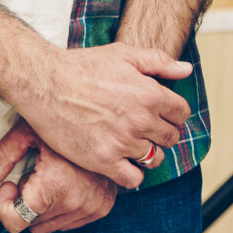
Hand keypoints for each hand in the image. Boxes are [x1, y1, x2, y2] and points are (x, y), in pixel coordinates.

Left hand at [0, 122, 117, 232]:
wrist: (105, 119)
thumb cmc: (60, 121)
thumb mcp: (26, 131)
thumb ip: (2, 157)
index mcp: (55, 185)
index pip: (16, 222)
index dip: (4, 206)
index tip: (9, 185)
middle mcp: (76, 201)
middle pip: (31, 224)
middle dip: (26, 202)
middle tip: (33, 175)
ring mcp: (93, 206)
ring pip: (49, 226)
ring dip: (43, 206)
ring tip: (51, 176)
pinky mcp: (103, 208)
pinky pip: (69, 223)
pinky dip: (61, 207)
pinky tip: (66, 181)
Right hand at [6, 44, 191, 187]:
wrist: (46, 84)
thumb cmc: (83, 66)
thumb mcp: (125, 54)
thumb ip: (159, 62)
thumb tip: (186, 70)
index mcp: (150, 94)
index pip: (181, 113)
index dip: (174, 112)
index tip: (162, 113)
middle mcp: (141, 121)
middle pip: (171, 137)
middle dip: (163, 132)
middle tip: (148, 129)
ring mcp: (123, 143)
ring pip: (155, 159)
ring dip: (149, 153)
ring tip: (135, 145)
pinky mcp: (103, 160)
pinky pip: (133, 178)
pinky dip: (132, 173)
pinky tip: (123, 162)